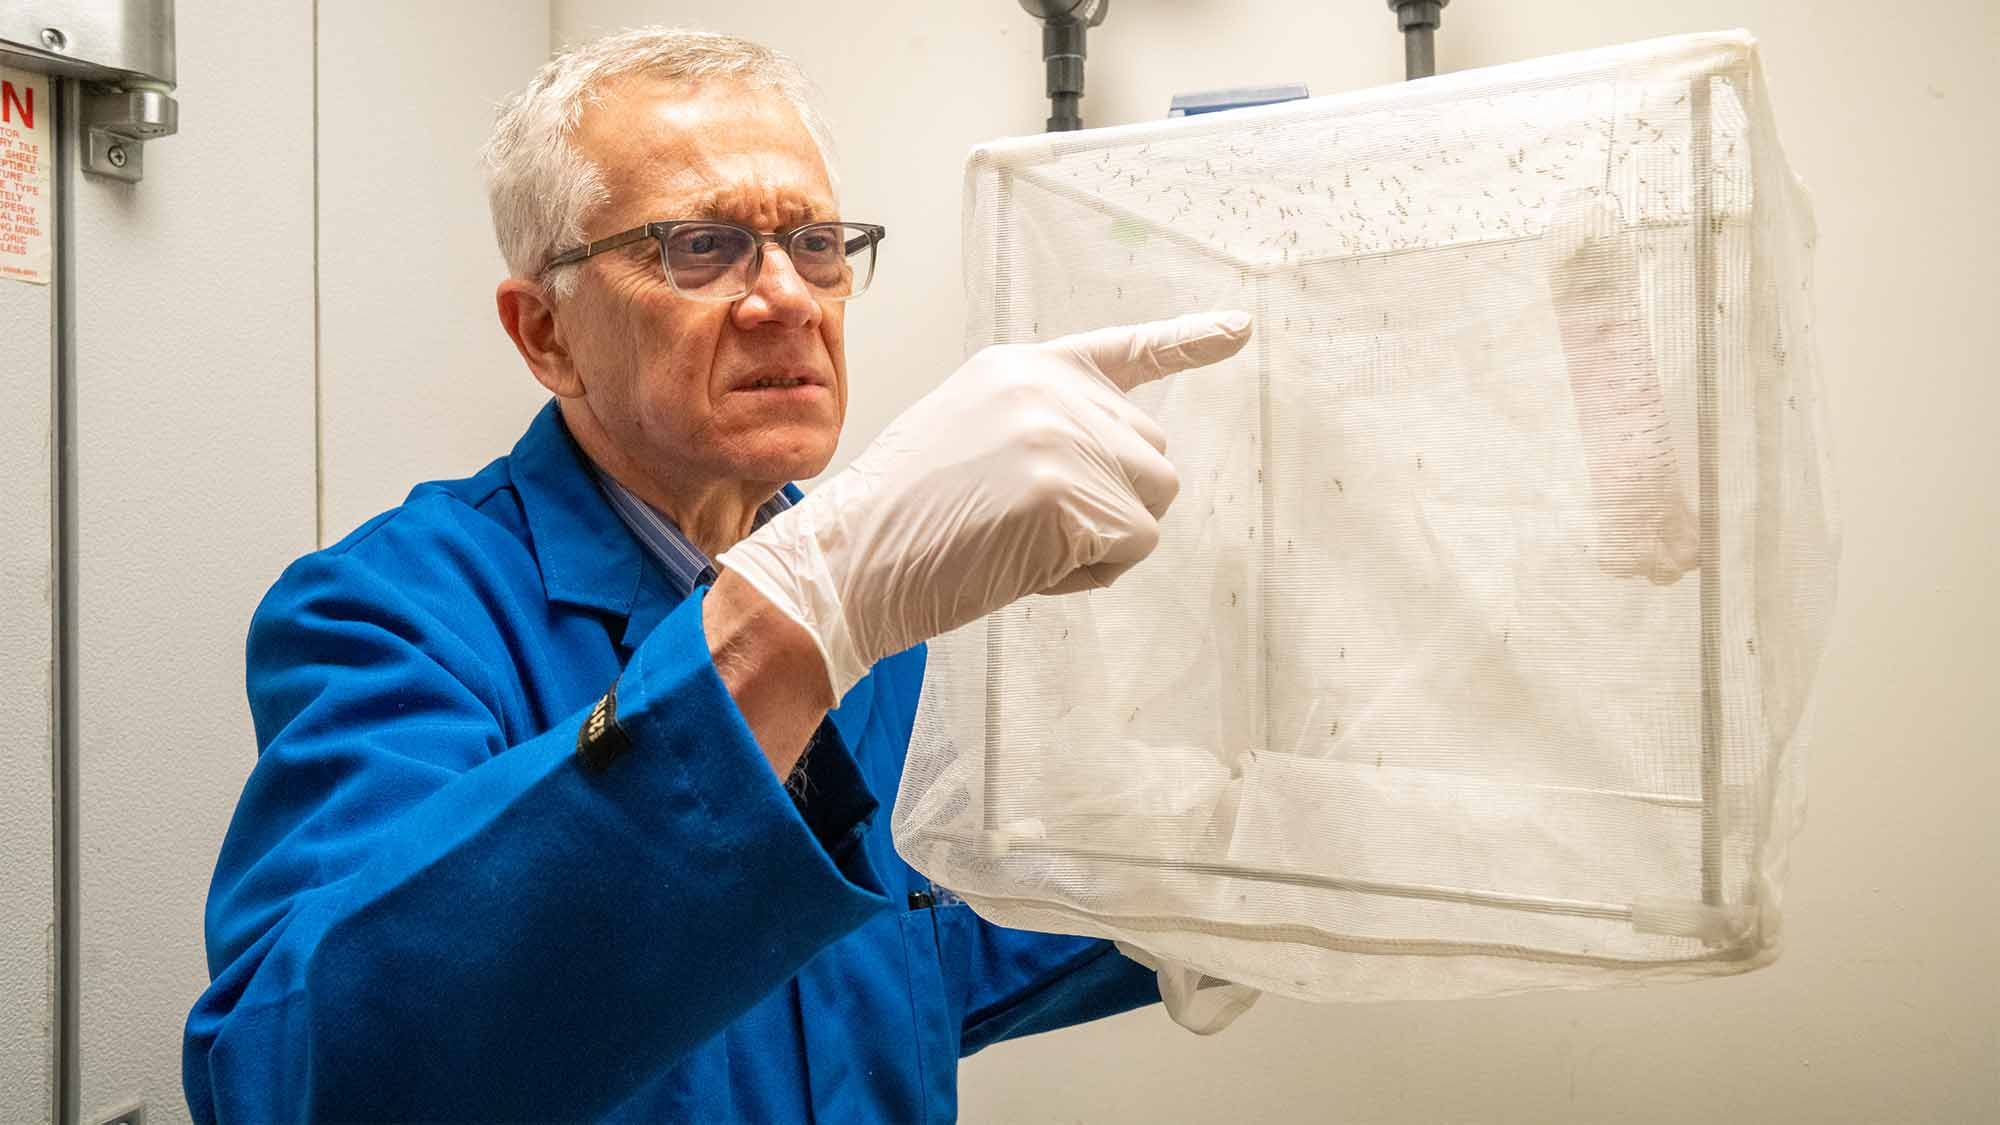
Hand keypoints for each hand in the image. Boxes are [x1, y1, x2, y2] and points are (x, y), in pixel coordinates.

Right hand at [717, 310, 1252, 698]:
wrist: (850, 558)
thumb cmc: (903, 518)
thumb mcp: (971, 436)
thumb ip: (1044, 429)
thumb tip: (1123, 464)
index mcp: (1023, 367)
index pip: (1124, 350)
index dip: (1188, 342)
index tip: (1240, 329)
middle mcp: (1050, 389)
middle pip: (1151, 453)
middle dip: (1113, 502)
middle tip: (1026, 525)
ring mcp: (1062, 437)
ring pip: (1152, 501)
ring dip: (1107, 540)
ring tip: (1023, 544)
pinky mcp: (1069, 495)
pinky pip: (1133, 546)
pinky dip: (1091, 572)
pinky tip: (1026, 567)